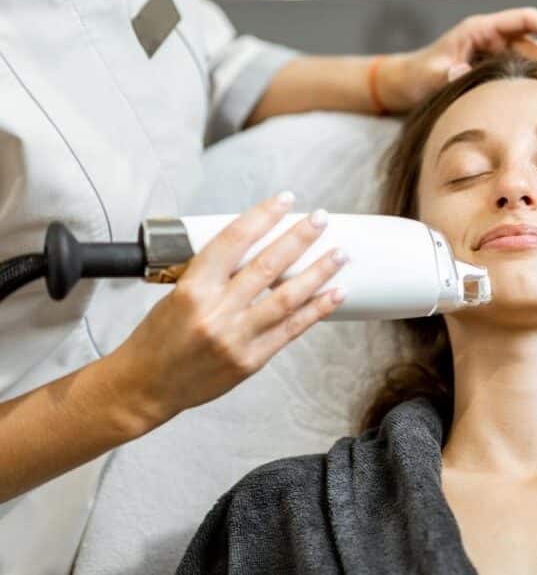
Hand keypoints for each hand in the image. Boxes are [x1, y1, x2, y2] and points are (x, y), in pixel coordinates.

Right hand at [110, 193, 347, 426]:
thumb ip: (214, 274)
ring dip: (319, 273)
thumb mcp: (177, 293)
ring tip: (339, 254)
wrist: (146, 386)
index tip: (285, 200)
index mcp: (192, 288)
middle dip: (299, 238)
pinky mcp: (251, 361)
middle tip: (321, 219)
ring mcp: (236, 338)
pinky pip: (291, 330)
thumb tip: (256, 248)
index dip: (262, 216)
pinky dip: (317, 310)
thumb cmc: (158, 337)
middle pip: (267, 265)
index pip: (233, 240)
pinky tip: (336, 294)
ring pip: (287, 298)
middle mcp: (216, 311)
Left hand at [380, 6, 536, 111]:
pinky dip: (531, 88)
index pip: (526, 20)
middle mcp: (492, 40)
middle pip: (535, 45)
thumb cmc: (416, 76)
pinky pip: (520, 77)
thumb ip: (447, 76)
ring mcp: (495, 56)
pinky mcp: (494, 73)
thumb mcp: (430, 77)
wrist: (405, 86)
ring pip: (531, 64)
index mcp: (480, 30)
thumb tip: (463, 75)